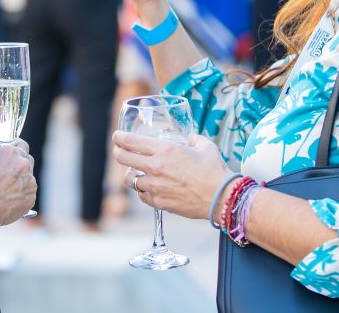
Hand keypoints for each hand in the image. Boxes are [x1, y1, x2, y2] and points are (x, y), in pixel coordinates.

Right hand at [0, 139, 36, 225]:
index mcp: (10, 152)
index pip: (19, 145)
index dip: (15, 151)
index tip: (12, 156)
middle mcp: (23, 163)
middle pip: (27, 158)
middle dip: (20, 163)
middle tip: (10, 171)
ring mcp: (30, 179)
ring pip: (28, 176)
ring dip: (21, 179)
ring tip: (7, 189)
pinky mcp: (32, 195)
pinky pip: (29, 192)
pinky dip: (22, 193)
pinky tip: (10, 199)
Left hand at [112, 132, 230, 220]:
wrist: (221, 197)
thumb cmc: (214, 170)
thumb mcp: (204, 146)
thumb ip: (194, 140)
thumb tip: (190, 139)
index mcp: (164, 150)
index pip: (131, 142)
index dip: (120, 138)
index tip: (117, 136)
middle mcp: (155, 168)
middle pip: (123, 159)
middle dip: (118, 153)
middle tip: (119, 151)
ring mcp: (155, 187)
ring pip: (130, 180)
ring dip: (130, 174)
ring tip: (134, 173)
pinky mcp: (159, 203)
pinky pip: (142, 196)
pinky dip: (142, 191)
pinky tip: (147, 188)